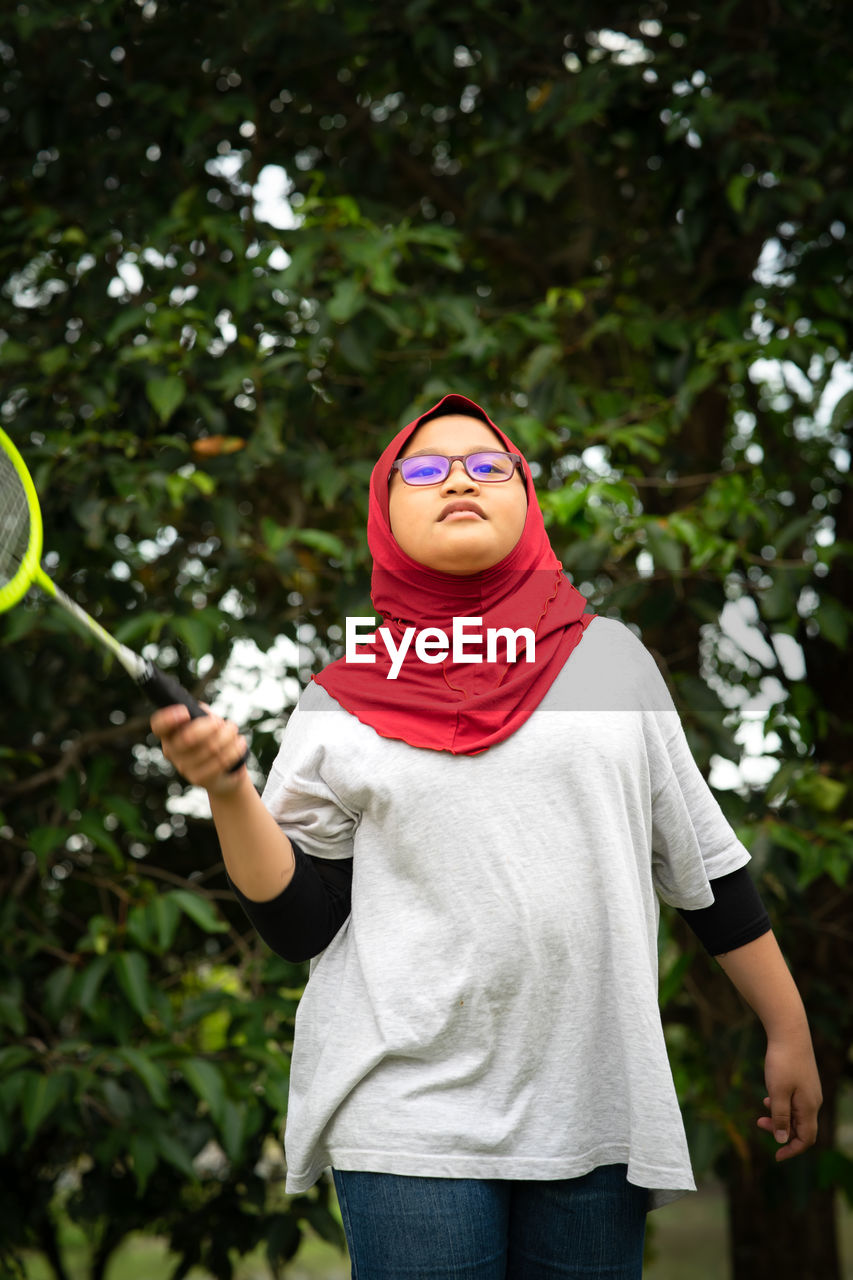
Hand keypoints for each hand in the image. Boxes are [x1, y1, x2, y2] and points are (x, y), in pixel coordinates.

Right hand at [150, 703, 247, 795]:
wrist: (225, 769)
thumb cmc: (213, 737)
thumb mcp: (205, 720)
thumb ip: (201, 713)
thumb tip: (203, 715)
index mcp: (169, 732)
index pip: (159, 725)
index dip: (169, 718)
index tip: (185, 712)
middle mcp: (171, 750)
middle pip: (188, 737)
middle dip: (212, 726)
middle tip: (222, 723)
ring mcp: (183, 767)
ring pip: (210, 748)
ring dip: (228, 736)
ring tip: (234, 732)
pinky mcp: (198, 778)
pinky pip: (220, 761)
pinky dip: (234, 749)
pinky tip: (240, 744)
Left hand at [757, 1032, 821, 1161]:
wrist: (790, 1032)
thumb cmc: (783, 1063)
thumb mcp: (778, 1092)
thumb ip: (780, 1117)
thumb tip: (783, 1140)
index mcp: (809, 1107)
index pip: (806, 1139)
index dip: (792, 1149)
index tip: (776, 1155)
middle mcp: (813, 1101)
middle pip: (800, 1127)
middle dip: (781, 1131)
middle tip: (759, 1123)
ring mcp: (809, 1090)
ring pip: (796, 1113)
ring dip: (779, 1116)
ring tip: (762, 1110)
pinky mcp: (803, 1080)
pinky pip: (794, 1101)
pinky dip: (781, 1104)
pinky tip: (769, 1097)